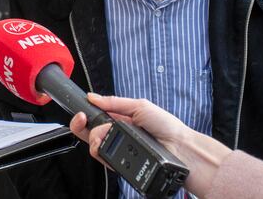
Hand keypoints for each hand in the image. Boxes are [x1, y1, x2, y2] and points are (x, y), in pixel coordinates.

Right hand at [69, 94, 230, 195]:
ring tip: (108, 136)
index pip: (95, 118)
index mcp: (120, 120)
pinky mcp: (122, 166)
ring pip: (95, 148)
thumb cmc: (167, 126)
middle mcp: (117, 136)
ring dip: (96, 140)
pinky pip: (105, 160)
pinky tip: (112, 148)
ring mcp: (119, 151)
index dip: (83, 116)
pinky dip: (103, 153)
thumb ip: (114, 102)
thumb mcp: (140, 106)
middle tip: (94, 126)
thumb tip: (93, 97)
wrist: (181, 149)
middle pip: (90, 134)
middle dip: (87, 129)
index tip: (81, 114)